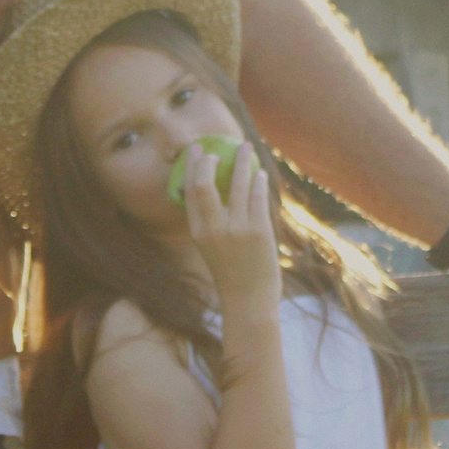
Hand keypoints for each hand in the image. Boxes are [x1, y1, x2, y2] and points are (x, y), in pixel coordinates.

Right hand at [184, 140, 279, 313]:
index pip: (189, 191)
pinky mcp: (259, 232)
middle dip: (208, 160)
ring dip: (242, 162)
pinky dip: (258, 181)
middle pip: (204, 183)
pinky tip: (260, 174)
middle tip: (216, 149)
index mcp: (197, 231)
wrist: (249, 300)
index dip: (192, 166)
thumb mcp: (210, 246)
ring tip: (246, 148)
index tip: (197, 150)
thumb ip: (210, 221)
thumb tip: (215, 187)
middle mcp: (213, 229)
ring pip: (237, 184)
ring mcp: (237, 230)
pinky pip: (257, 197)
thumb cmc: (231, 271)